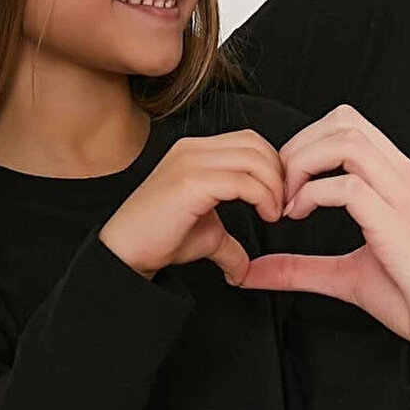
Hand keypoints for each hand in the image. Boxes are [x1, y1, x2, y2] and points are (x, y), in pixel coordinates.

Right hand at [99, 130, 284, 282]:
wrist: (126, 252)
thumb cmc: (160, 239)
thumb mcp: (207, 235)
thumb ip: (231, 242)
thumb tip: (245, 268)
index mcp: (195, 151)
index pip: (249, 141)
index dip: (272, 167)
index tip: (279, 199)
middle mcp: (193, 149)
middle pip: (256, 144)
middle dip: (279, 174)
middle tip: (282, 206)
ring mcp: (191, 161)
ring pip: (255, 159)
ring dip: (274, 187)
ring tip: (274, 214)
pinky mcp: (192, 181)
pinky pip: (244, 181)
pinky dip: (264, 198)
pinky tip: (266, 217)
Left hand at [232, 105, 409, 351]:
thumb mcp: (347, 277)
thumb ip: (302, 268)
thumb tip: (254, 272)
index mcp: (398, 181)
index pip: (349, 127)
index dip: (307, 144)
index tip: (286, 185)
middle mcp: (404, 178)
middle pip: (344, 121)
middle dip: (299, 146)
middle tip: (280, 188)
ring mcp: (403, 196)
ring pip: (347, 141)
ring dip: (305, 163)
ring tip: (289, 200)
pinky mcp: (398, 224)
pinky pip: (349, 187)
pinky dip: (313, 195)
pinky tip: (301, 216)